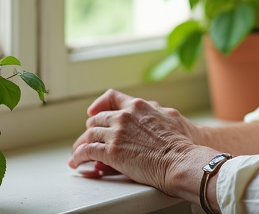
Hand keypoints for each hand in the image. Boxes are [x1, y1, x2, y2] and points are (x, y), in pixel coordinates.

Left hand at [68, 89, 204, 194]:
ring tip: (78, 152)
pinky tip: (77, 161)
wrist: (180, 159)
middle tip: (88, 137)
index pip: (111, 97)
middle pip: (97, 118)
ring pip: (89, 134)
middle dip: (91, 128)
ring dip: (81, 144)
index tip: (93, 112)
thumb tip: (152, 109)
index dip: (100, 104)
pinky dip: (79, 156)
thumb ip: (154, 111)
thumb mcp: (169, 115)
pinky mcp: (111, 152)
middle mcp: (124, 116)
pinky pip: (87, 151)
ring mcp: (116, 133)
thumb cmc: (181, 141)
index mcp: (138, 105)